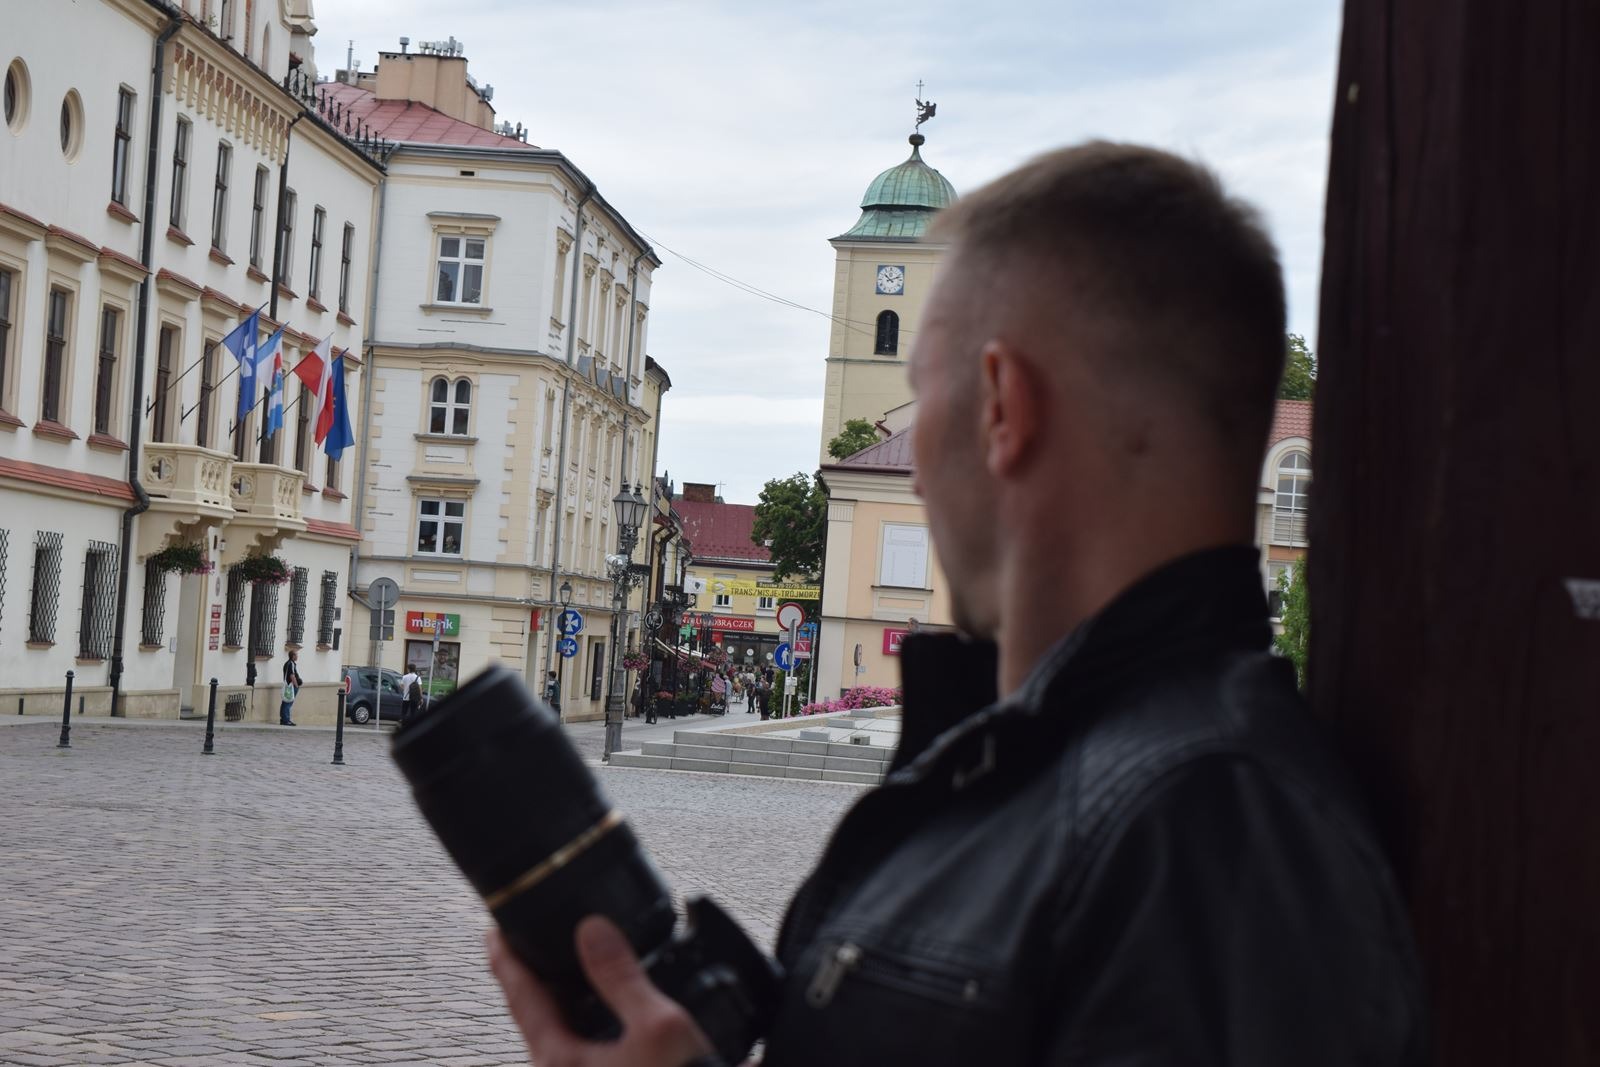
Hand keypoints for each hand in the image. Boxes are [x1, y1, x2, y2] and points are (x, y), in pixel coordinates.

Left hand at [486, 916, 716, 1066]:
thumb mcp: (658, 1029)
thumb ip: (622, 978)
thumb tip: (592, 931)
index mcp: (560, 1059)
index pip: (521, 996)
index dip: (506, 959)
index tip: (493, 932)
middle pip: (533, 1016)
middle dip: (531, 978)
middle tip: (527, 945)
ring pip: (557, 1035)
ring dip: (561, 1000)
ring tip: (568, 972)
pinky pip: (579, 1049)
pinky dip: (584, 1021)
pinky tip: (605, 1014)